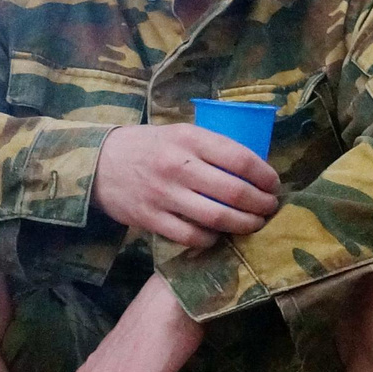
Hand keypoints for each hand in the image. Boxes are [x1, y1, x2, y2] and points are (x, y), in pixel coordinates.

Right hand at [94, 124, 279, 248]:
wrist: (98, 164)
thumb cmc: (149, 147)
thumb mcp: (180, 133)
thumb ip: (212, 146)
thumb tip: (256, 167)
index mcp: (189, 138)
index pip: (241, 159)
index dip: (265, 176)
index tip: (274, 184)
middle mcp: (178, 165)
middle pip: (234, 192)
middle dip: (261, 205)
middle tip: (270, 208)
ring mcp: (163, 194)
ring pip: (217, 217)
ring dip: (244, 225)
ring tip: (254, 224)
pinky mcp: (150, 218)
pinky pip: (191, 236)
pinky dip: (212, 239)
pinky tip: (219, 234)